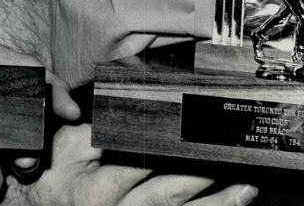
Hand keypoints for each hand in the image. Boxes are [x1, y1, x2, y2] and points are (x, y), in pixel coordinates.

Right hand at [22, 123, 256, 205]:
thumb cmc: (57, 176)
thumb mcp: (68, 146)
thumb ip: (97, 127)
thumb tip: (128, 106)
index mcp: (100, 188)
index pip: (143, 163)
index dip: (172, 148)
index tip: (197, 132)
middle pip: (169, 194)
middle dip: (203, 175)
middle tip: (232, 157)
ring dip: (217, 204)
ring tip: (245, 189)